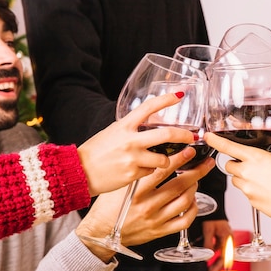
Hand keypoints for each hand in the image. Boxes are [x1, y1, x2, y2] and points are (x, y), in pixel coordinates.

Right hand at [76, 148, 214, 260]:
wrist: (100, 232)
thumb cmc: (108, 206)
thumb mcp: (119, 185)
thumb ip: (138, 173)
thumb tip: (157, 156)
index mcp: (137, 191)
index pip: (163, 171)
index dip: (180, 159)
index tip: (190, 151)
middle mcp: (148, 205)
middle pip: (180, 185)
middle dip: (197, 171)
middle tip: (205, 163)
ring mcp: (156, 220)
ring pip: (185, 201)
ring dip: (194, 188)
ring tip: (196, 179)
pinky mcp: (160, 231)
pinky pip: (184, 221)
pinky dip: (193, 209)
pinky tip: (192, 201)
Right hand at [77, 93, 195, 195]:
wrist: (79, 172)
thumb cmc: (95, 152)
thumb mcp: (112, 133)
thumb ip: (131, 129)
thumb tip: (149, 126)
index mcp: (124, 126)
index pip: (148, 107)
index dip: (166, 100)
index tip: (179, 95)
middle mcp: (130, 140)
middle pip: (167, 135)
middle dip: (184, 135)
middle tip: (192, 136)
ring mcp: (133, 158)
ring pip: (163, 159)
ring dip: (165, 160)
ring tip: (159, 161)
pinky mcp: (133, 174)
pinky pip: (151, 172)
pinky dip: (149, 171)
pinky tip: (138, 171)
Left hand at [201, 220, 232, 270]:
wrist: (214, 207)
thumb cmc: (212, 216)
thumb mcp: (208, 230)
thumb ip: (208, 243)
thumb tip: (207, 256)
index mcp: (227, 239)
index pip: (224, 257)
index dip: (218, 266)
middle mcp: (228, 240)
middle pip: (224, 257)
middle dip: (216, 266)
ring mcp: (225, 239)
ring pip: (220, 253)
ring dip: (214, 260)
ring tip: (208, 267)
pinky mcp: (222, 237)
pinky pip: (218, 247)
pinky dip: (213, 252)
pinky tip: (208, 255)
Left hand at [204, 124, 270, 225]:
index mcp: (255, 158)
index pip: (228, 147)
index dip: (215, 140)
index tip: (208, 136)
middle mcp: (247, 172)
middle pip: (230, 164)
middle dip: (237, 163)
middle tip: (252, 164)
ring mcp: (247, 187)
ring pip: (235, 179)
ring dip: (242, 177)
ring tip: (260, 177)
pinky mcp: (250, 200)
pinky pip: (244, 192)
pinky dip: (250, 189)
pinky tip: (265, 188)